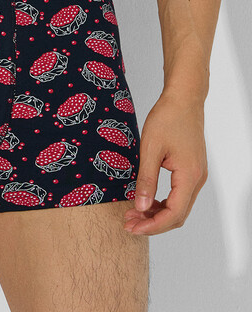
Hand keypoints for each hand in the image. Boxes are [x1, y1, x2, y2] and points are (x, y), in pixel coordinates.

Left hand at [124, 89, 207, 235]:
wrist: (183, 99)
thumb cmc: (167, 118)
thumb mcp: (150, 148)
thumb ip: (146, 179)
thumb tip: (140, 206)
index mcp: (189, 176)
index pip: (173, 214)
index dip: (152, 225)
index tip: (132, 226)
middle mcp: (197, 179)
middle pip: (178, 215)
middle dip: (153, 223)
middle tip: (129, 223)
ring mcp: (196, 175)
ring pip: (179, 206)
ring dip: (157, 213)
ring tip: (133, 213)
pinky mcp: (191, 170)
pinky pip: (179, 195)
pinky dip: (163, 202)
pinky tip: (146, 200)